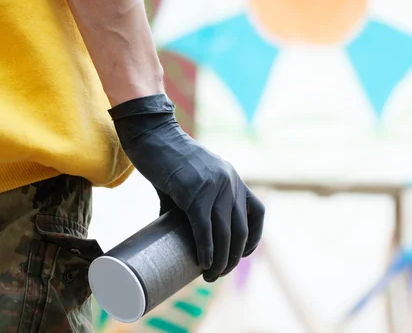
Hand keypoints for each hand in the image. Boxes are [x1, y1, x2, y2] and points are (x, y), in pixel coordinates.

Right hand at [109, 94, 264, 281]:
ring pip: (225, 232)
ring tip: (209, 276)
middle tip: (217, 274)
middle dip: (232, 258)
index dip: (253, 239)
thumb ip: (192, 204)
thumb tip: (182, 238)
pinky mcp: (194, 191)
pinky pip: (205, 226)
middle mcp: (231, 183)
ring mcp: (214, 186)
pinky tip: (203, 263)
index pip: (258, 213)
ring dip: (220, 260)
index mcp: (234, 179)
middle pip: (241, 230)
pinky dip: (206, 248)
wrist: (152, 135)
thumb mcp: (192, 180)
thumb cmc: (167, 160)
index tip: (240, 256)